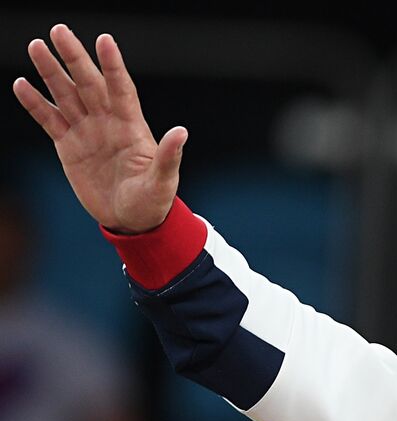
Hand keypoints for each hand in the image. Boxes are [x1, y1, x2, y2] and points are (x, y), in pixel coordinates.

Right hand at [12, 25, 184, 233]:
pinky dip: (35, 103)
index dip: (112, 65)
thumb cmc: (153, 201)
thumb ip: (168, 157)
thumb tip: (181, 132)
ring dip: (51, 72)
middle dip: (75, 58)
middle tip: (58, 30)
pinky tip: (21, 84)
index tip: (104, 40)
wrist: (132, 221)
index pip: (121, 88)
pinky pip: (49, 120)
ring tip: (37, 47)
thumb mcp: (163, 182)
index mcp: (132, 126)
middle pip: (89, 84)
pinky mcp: (69, 146)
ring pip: (66, 95)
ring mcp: (87, 132)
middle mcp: (107, 122)